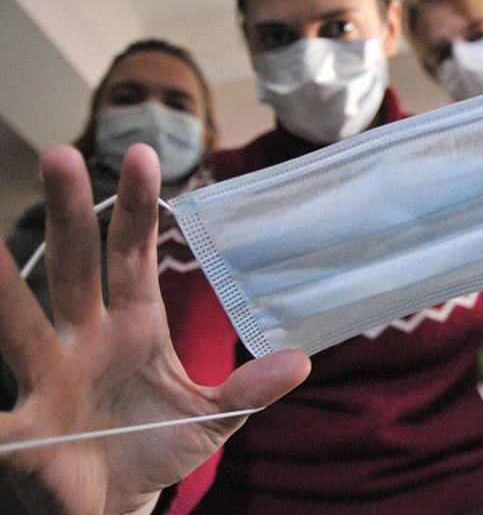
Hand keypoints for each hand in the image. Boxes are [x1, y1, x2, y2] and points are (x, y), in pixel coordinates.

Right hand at [0, 144, 309, 513]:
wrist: (116, 502)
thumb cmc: (158, 445)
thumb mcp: (213, 416)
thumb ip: (249, 389)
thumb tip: (301, 362)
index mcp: (133, 324)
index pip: (132, 254)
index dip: (138, 208)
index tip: (145, 156)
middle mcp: (85, 337)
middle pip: (76, 267)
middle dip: (70, 215)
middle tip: (61, 154)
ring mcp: (51, 377)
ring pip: (23, 324)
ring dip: (3, 287)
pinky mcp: (26, 430)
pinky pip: (2, 416)